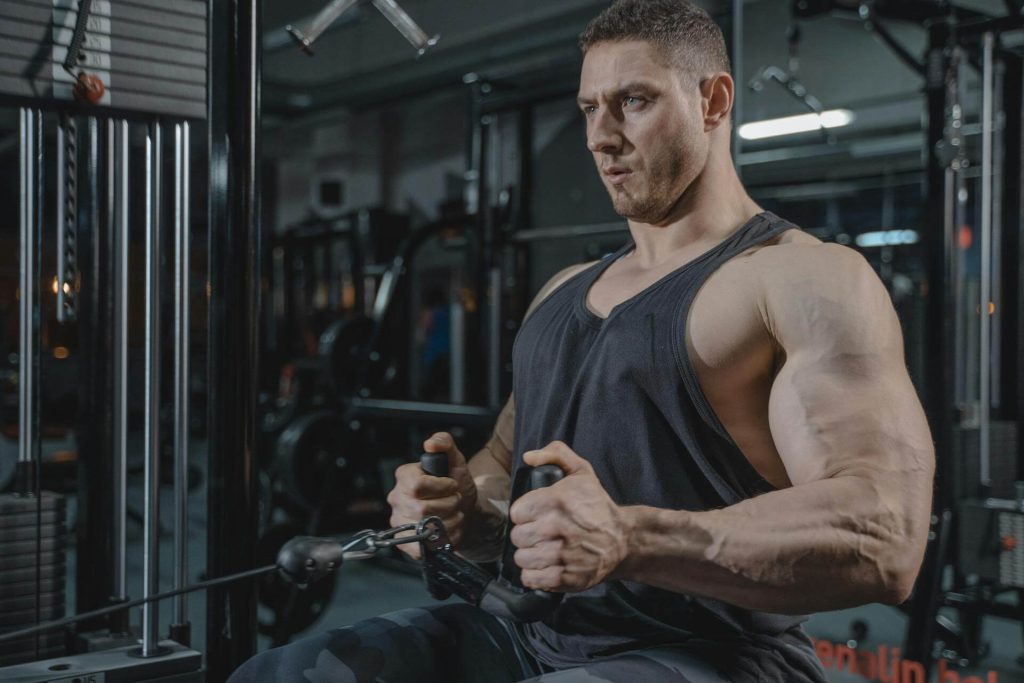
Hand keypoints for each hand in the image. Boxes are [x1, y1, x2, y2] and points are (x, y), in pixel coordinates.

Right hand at [387, 432, 478, 558]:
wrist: (464, 510)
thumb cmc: (456, 485)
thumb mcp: (455, 460)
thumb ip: (445, 443)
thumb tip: (431, 444)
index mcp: (404, 476)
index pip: (417, 485)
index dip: (441, 487)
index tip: (452, 485)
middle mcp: (397, 499)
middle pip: (423, 508)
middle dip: (448, 504)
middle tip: (454, 500)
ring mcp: (400, 522)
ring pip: (426, 528)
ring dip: (449, 521)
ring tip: (452, 514)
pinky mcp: (406, 542)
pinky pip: (424, 546)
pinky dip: (444, 539)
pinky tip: (448, 530)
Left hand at [509, 441, 629, 591]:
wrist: (623, 539)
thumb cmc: (598, 506)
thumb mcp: (582, 471)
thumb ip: (555, 454)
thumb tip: (529, 457)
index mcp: (555, 500)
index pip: (516, 512)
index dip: (524, 514)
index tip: (533, 515)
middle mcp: (555, 527)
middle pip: (517, 537)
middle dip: (526, 535)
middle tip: (539, 533)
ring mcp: (560, 555)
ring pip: (521, 558)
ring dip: (529, 555)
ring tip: (542, 549)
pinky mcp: (565, 578)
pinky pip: (531, 579)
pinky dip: (535, 575)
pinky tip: (545, 565)